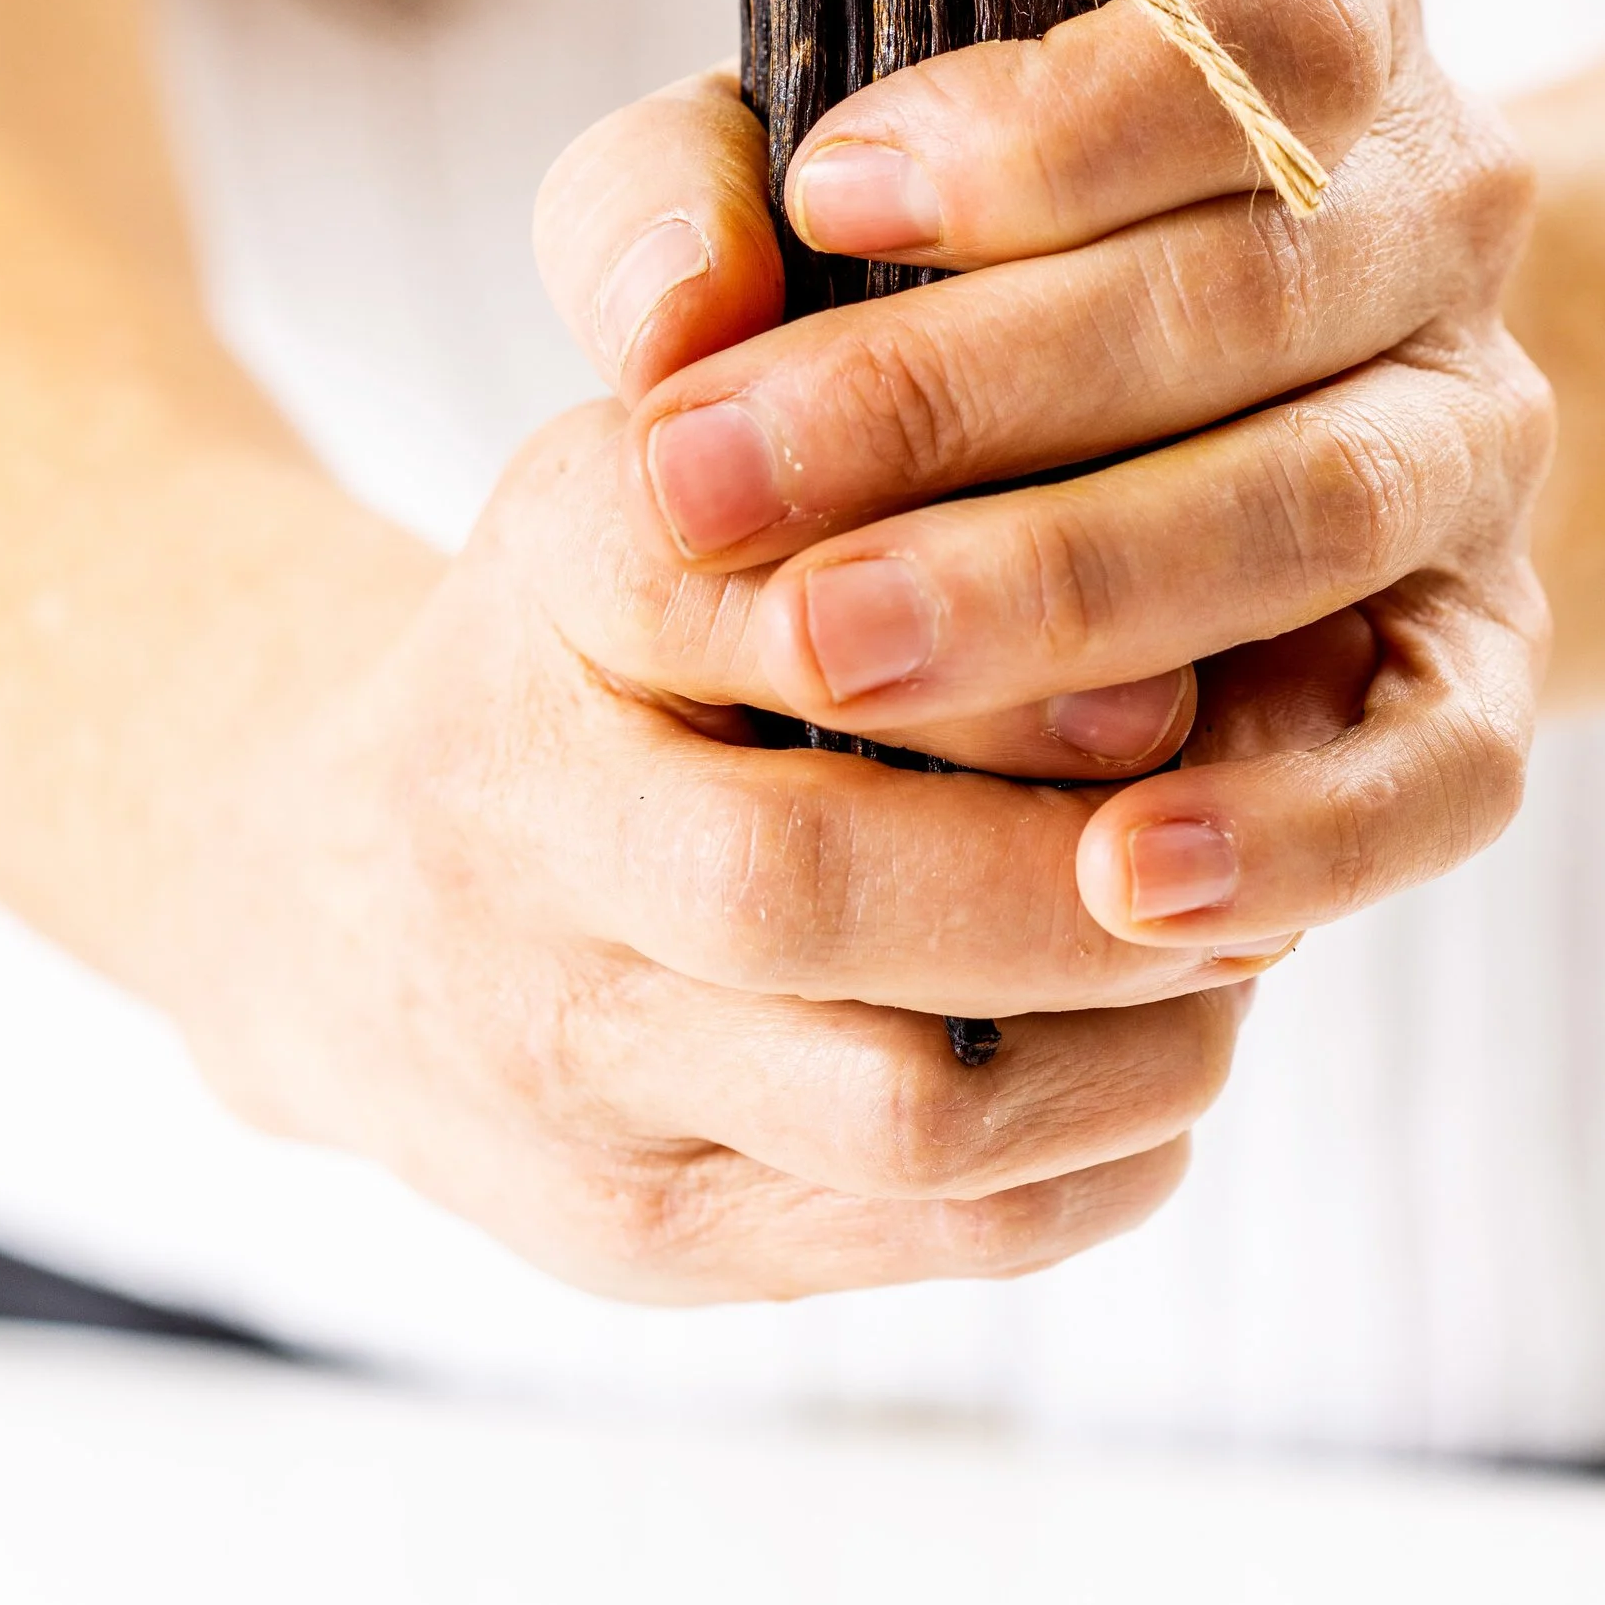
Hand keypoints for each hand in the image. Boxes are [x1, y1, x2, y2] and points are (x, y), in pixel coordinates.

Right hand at [165, 391, 1257, 1306]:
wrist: (338, 893)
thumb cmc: (592, 633)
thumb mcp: (674, 446)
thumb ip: (842, 371)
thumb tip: (1076, 381)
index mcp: (554, 565)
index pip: (768, 594)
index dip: (998, 658)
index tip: (1179, 668)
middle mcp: (519, 811)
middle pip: (807, 882)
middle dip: (1083, 879)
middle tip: (1267, 834)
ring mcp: (563, 1048)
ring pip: (901, 1104)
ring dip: (1132, 1037)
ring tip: (1239, 945)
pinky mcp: (635, 1227)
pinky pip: (926, 1234)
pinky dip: (1097, 1153)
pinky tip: (1155, 1056)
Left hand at [537, 0, 1551, 958]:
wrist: (1185, 396)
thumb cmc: (937, 239)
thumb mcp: (800, 157)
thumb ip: (684, 184)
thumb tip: (665, 313)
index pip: (1255, 29)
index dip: (1054, 119)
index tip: (826, 192)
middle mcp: (1441, 201)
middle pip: (1247, 286)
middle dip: (956, 393)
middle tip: (704, 484)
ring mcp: (1479, 431)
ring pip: (1317, 503)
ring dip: (1070, 589)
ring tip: (834, 661)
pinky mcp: (1488, 652)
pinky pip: (1443, 758)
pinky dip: (1294, 829)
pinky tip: (1117, 881)